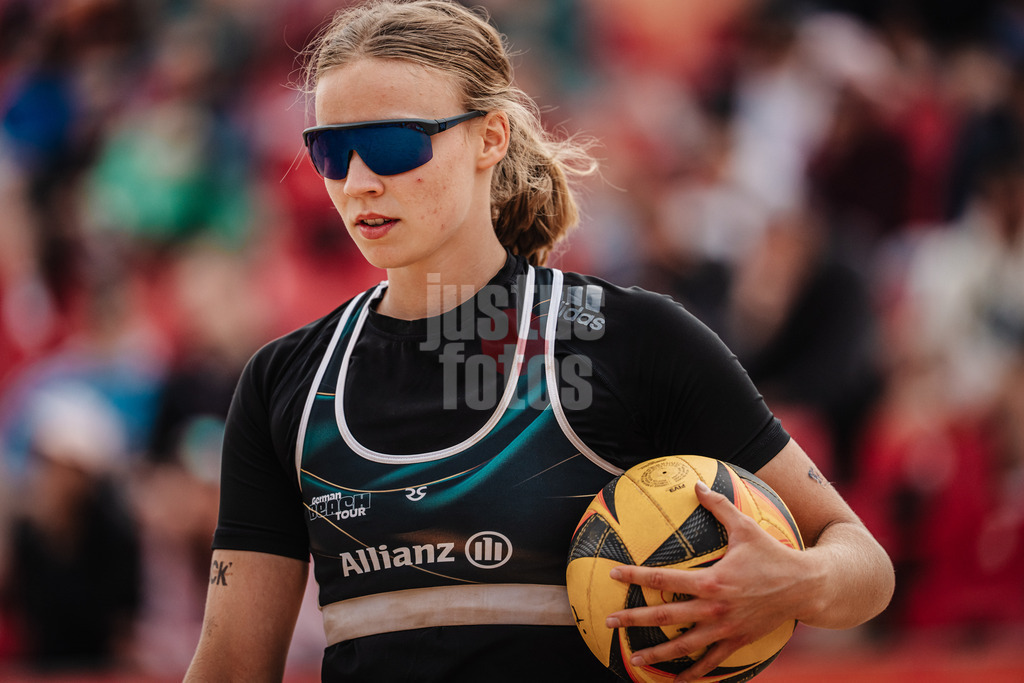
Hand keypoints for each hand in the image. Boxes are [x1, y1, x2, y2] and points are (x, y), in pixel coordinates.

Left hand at [604, 481, 819, 681]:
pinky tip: (677, 680)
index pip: (663, 578)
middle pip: (665, 615)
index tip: (613, 574)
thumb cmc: (773, 554)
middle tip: (609, 622)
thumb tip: (697, 484)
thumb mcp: (746, 527)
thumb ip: (718, 506)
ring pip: (684, 646)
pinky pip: (712, 661)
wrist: (806, 587)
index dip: (636, 576)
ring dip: (657, 654)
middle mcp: (714, 608)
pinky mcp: (738, 641)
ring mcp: (725, 629)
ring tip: (634, 660)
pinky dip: (694, 672)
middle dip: (634, 620)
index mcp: (711, 581)